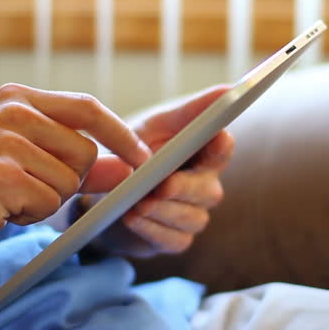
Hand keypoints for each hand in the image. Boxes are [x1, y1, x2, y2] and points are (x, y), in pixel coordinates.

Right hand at [0, 84, 150, 264]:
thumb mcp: (24, 162)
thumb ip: (75, 161)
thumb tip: (127, 168)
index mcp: (17, 98)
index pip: (89, 108)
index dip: (122, 135)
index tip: (144, 158)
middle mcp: (12, 111)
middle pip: (86, 151)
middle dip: (69, 181)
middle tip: (27, 189)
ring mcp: (4, 141)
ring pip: (69, 181)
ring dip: (46, 201)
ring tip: (6, 198)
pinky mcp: (0, 175)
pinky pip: (48, 203)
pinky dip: (30, 215)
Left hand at [85, 85, 234, 257]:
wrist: (99, 193)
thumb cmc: (133, 153)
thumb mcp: (155, 126)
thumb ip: (190, 111)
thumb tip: (228, 89)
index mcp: (203, 154)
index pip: (223, 149)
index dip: (221, 146)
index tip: (215, 138)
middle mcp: (204, 186)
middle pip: (208, 190)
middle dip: (183, 187)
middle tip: (161, 185)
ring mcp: (192, 215)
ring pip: (191, 217)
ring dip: (162, 210)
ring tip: (137, 202)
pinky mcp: (175, 240)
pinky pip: (174, 240)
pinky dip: (152, 229)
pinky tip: (132, 217)